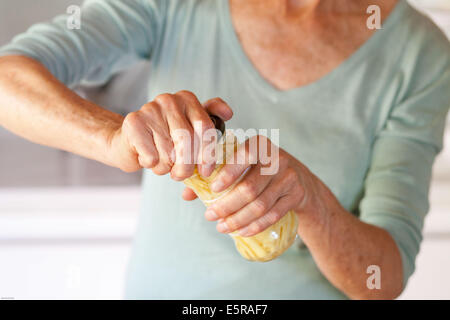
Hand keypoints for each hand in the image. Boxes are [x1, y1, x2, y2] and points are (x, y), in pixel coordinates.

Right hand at [108, 91, 232, 178]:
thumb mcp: (189, 129)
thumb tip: (228, 113)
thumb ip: (209, 121)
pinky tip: (147, 158)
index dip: (207, 154)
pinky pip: (152, 158)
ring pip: (169, 154)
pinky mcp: (133, 123)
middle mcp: (169, 100)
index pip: (206, 128)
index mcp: (187, 99)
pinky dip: (152, 165)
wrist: (126, 142)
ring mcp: (150, 109)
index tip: (205, 171)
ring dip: (166, 167)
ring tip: (161, 161)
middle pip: (188, 142)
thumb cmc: (163, 139)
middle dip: (186, 166)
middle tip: (180, 174)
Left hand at [184, 135, 309, 236]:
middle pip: (249, 188)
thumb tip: (186, 194)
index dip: (229, 173)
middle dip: (227, 206)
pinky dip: (255, 226)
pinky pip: (274, 215)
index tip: (213, 189)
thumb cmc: (259, 169)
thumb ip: (213, 175)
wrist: (297, 177)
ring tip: (221, 227)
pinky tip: (241, 231)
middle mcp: (277, 158)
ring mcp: (289, 178)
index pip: (244, 155)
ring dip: (238, 220)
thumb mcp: (241, 164)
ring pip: (261, 205)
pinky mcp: (296, 195)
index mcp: (260, 144)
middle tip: (210, 216)